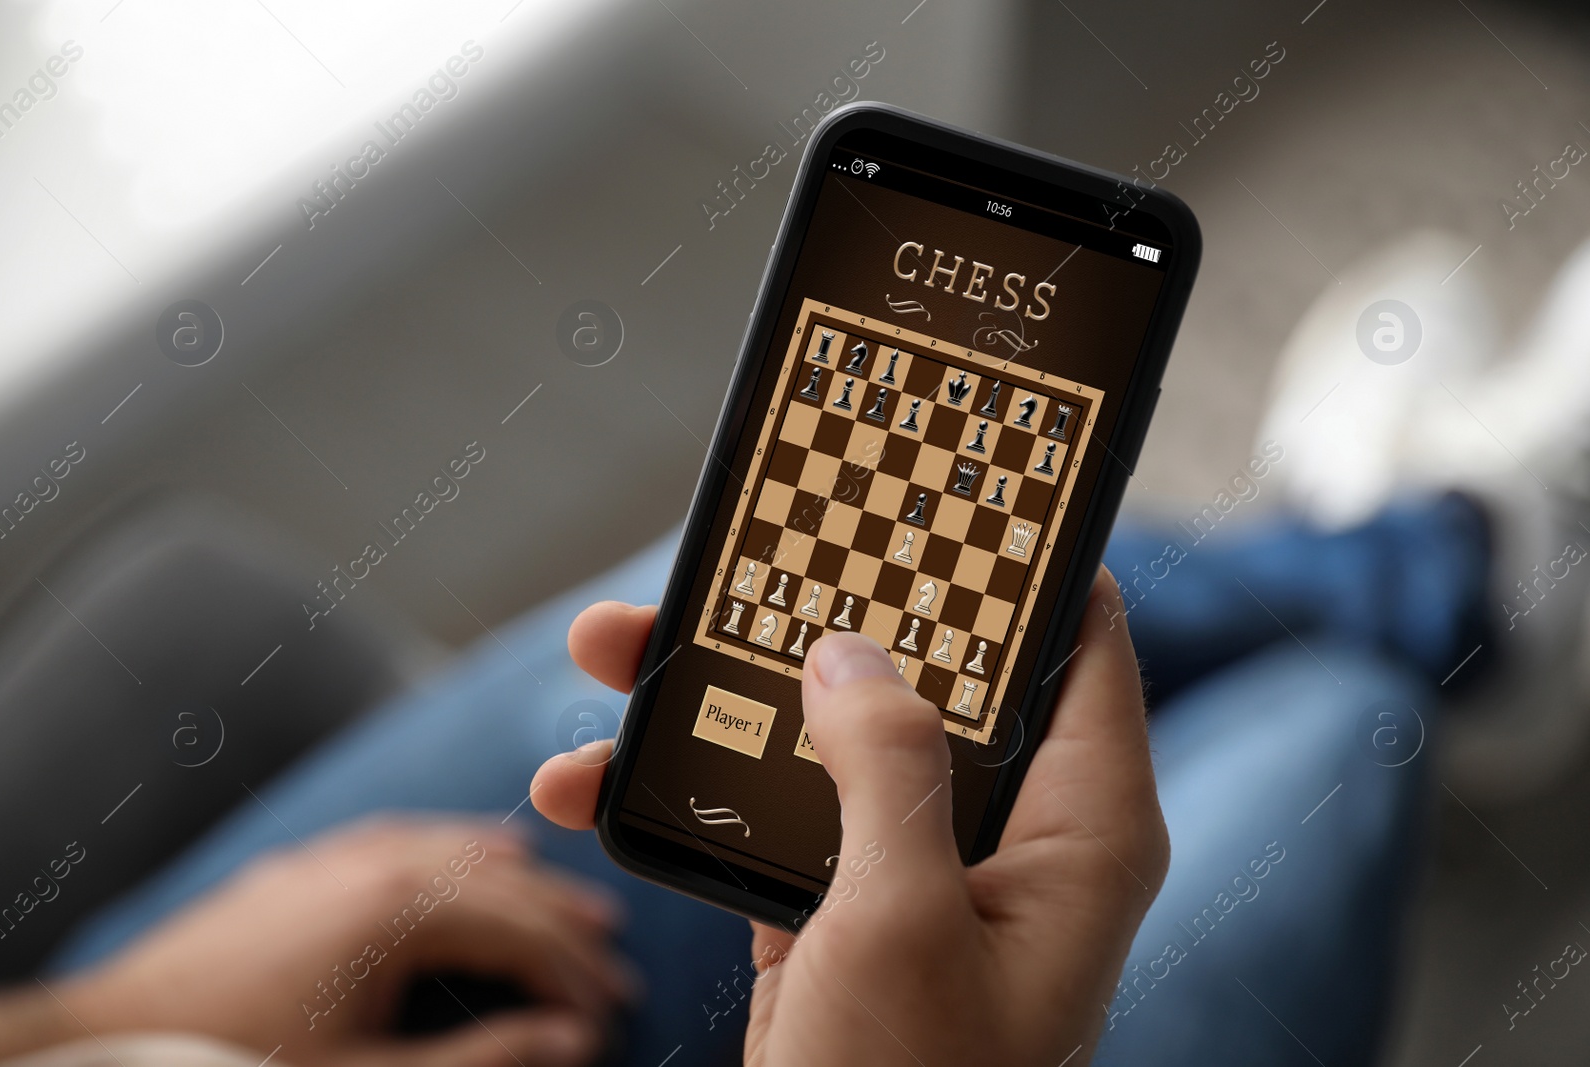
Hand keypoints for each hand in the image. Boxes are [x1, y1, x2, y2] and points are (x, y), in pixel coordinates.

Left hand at [60, 817, 635, 1066]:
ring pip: (452, 848)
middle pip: (498, 881)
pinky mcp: (296, 872)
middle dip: (561, 922)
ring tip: (565, 899)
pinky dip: (449, 849)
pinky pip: (397, 838)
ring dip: (517, 878)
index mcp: (400, 910)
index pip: (521, 930)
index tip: (612, 1011)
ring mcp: (331, 861)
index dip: (576, 974)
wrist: (102, 1043)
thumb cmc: (234, 1066)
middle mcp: (374, 866)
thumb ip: (481, 1059)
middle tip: (613, 955)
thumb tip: (569, 1041)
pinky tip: (462, 854)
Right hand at [534, 568, 1167, 1066]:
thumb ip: (886, 768)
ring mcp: (919, 873)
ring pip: (824, 744)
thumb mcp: (902, 919)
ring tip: (611, 655)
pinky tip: (587, 784)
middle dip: (811, 619)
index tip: (950, 486)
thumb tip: (850, 651)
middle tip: (723, 562)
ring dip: (716, 707)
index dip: (1023, 562)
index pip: (1081, 647)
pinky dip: (687, 802)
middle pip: (919, 680)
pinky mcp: (842, 912)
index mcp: (1082, 829)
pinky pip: (769, 822)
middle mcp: (1010, 838)